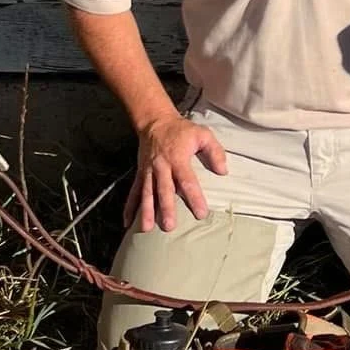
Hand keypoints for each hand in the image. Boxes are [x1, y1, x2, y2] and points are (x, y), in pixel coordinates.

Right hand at [128, 113, 227, 232]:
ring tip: (146, 228)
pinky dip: (129, 206)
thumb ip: (215, 152)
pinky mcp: (140, 174)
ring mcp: (148, 171)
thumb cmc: (182, 131)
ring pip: (146, 193)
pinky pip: (133, 191)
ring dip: (146, 211)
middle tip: (169, 226)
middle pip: (163, 190)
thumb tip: (223, 171)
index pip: (187, 180)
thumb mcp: (202, 134)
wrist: (155, 121)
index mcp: (178, 158)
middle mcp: (161, 167)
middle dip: (166, 208)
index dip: (194, 197)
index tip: (201, 213)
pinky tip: (127, 221)